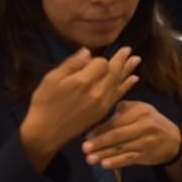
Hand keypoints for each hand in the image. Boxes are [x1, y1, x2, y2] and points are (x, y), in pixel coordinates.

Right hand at [20, 46, 140, 170]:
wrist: (46, 132)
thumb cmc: (44, 103)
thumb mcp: (50, 79)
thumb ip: (70, 64)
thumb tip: (87, 52)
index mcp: (82, 81)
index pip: (101, 63)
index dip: (96, 59)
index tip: (88, 62)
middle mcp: (96, 91)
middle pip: (113, 71)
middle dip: (120, 60)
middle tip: (128, 49)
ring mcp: (101, 103)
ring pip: (118, 82)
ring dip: (127, 70)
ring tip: (136, 59)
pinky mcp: (103, 112)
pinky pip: (118, 96)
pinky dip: (126, 86)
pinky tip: (133, 78)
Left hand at [81, 100, 181, 169]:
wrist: (172, 139)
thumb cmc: (148, 121)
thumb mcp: (138, 109)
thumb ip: (120, 111)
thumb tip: (96, 118)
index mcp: (139, 111)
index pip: (116, 121)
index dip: (100, 129)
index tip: (86, 135)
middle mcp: (145, 125)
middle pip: (118, 135)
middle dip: (99, 142)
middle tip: (84, 148)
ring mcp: (147, 141)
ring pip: (122, 148)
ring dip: (104, 154)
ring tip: (89, 159)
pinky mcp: (147, 154)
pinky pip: (129, 159)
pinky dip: (116, 162)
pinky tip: (104, 164)